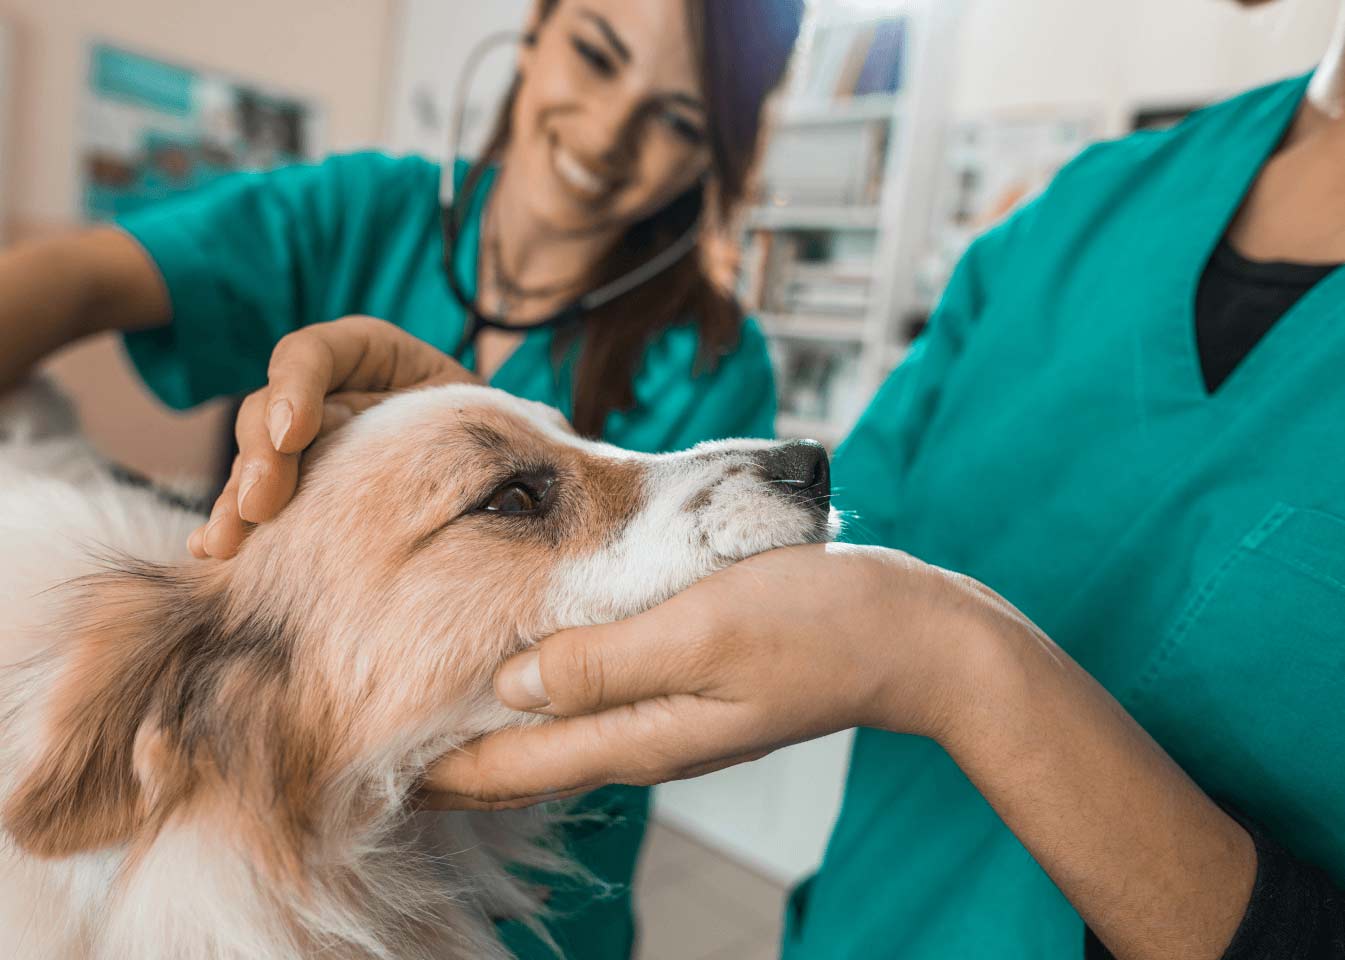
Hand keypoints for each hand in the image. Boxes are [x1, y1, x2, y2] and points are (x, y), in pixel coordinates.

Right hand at [190, 316, 479, 558]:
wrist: (491, 461)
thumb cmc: (482, 424)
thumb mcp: (475, 405)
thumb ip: (453, 415)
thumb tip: (462, 460)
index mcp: (362, 352)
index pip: (310, 355)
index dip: (295, 390)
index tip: (293, 434)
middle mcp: (320, 393)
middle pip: (267, 412)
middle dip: (259, 459)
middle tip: (258, 506)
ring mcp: (300, 440)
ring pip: (254, 461)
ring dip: (236, 502)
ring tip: (225, 543)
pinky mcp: (293, 486)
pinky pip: (254, 499)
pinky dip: (232, 522)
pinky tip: (210, 549)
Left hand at [420, 543, 1000, 809]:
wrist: (909, 636)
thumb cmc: (815, 624)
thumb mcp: (702, 630)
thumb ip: (604, 660)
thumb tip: (510, 684)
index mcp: (640, 735)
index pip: (514, 769)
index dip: (439, 771)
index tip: (367, 761)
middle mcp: (647, 739)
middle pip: (530, 759)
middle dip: (457, 755)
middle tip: (380, 731)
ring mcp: (673, 718)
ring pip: (562, 728)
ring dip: (500, 721)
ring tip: (435, 696)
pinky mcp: (694, 687)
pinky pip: (602, 698)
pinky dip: (553, 689)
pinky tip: (535, 659)